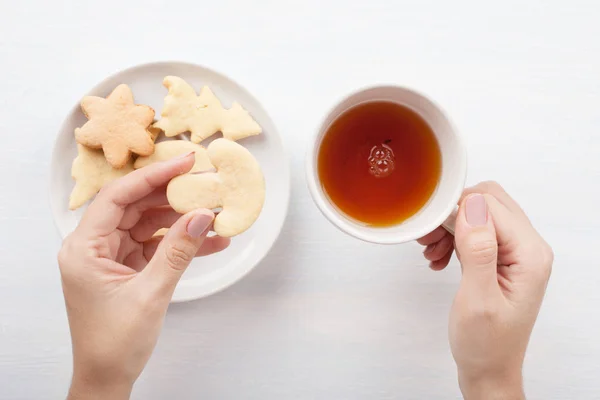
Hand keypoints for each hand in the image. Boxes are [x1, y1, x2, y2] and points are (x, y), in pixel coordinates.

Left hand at [58, 153, 229, 399]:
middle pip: (136, 206)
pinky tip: (212, 241)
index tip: (184, 162)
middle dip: (173, 196)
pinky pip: (157, 245)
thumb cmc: (114, 343)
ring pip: (150, 224)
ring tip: (216, 214)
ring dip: (182, 220)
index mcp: (84, 248)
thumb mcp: (150, 294)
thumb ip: (178, 251)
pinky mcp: (128, 267)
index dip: (153, 176)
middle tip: (206, 184)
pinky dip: (182, 243)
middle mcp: (94, 246)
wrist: (108, 378)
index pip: (118, 197)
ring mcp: (112, 256)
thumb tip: (202, 217)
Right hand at [418, 182, 552, 399]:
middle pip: (487, 202)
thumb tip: (472, 207)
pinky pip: (476, 230)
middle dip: (452, 215)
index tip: (431, 230)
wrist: (488, 368)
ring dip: (450, 227)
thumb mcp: (477, 300)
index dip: (456, 210)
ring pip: (479, 213)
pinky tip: (440, 258)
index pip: (490, 204)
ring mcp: (516, 252)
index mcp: (529, 254)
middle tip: (429, 239)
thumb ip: (478, 251)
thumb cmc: (485, 344)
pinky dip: (454, 238)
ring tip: (431, 252)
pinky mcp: (501, 257)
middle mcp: (528, 247)